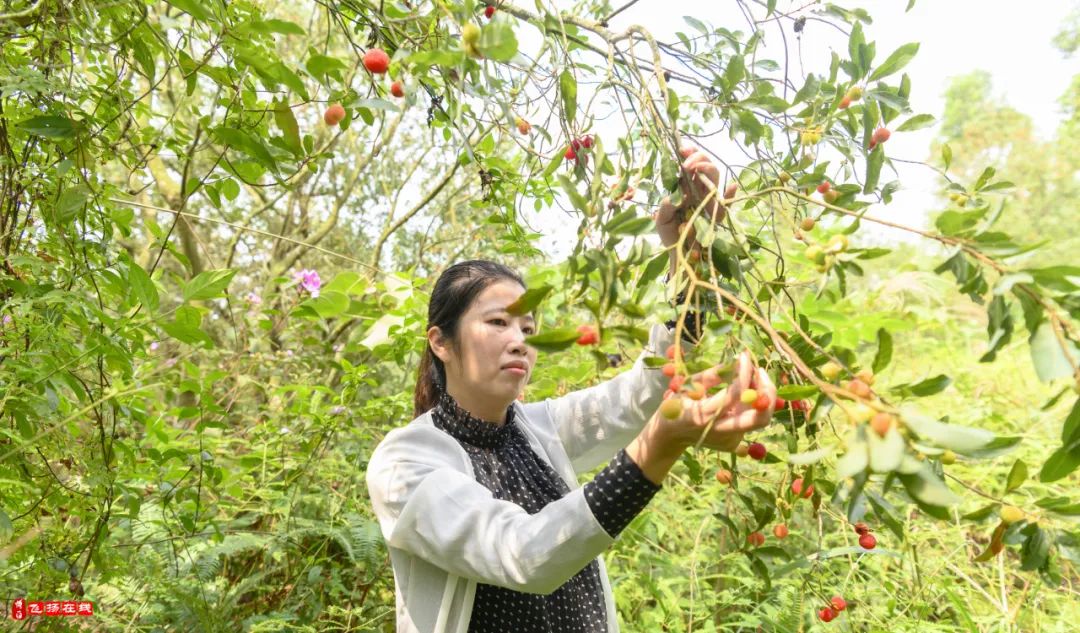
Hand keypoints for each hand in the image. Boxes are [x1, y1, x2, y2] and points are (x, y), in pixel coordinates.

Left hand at [654, 145, 725, 248]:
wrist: (677, 254)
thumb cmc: (669, 233)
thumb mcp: (661, 218)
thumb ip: (667, 205)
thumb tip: (680, 194)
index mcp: (686, 188)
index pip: (690, 164)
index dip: (689, 153)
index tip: (682, 149)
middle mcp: (699, 190)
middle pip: (705, 166)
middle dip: (697, 158)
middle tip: (686, 163)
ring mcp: (709, 201)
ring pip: (715, 178)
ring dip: (707, 169)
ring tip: (696, 168)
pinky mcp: (716, 215)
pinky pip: (727, 203)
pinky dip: (732, 195)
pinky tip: (733, 186)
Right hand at [657, 351, 775, 451]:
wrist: (671, 436)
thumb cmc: (677, 405)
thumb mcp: (688, 385)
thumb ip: (713, 375)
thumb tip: (737, 363)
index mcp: (704, 415)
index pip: (735, 394)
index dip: (744, 373)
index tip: (744, 357)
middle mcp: (721, 431)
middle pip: (760, 417)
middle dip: (767, 393)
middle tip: (760, 373)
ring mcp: (729, 440)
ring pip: (758, 417)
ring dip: (759, 396)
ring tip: (749, 380)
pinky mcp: (733, 444)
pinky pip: (748, 420)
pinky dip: (748, 405)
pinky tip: (737, 398)